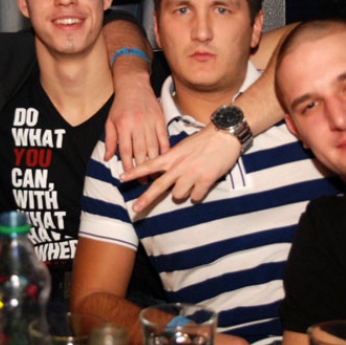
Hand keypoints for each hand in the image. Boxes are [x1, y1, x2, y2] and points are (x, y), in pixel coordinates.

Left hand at [104, 75, 168, 174]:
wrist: (134, 85)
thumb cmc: (120, 105)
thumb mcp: (110, 121)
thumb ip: (110, 140)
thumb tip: (107, 158)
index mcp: (123, 125)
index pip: (125, 150)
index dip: (128, 166)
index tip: (130, 177)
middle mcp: (137, 124)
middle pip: (140, 151)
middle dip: (142, 168)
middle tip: (144, 181)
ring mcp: (150, 122)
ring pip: (153, 147)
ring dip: (154, 162)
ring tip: (154, 174)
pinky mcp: (160, 119)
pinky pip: (163, 138)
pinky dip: (165, 150)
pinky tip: (165, 160)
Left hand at [119, 126, 240, 212]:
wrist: (224, 135)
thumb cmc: (203, 140)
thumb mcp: (182, 146)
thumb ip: (172, 159)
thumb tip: (164, 173)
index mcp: (172, 156)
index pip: (149, 164)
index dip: (134, 172)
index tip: (121, 178)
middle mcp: (179, 166)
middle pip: (158, 186)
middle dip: (145, 199)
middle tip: (135, 210)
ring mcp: (192, 173)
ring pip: (178, 195)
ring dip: (183, 193)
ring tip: (191, 182)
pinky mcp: (206, 180)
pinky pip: (196, 197)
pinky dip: (198, 194)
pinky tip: (202, 185)